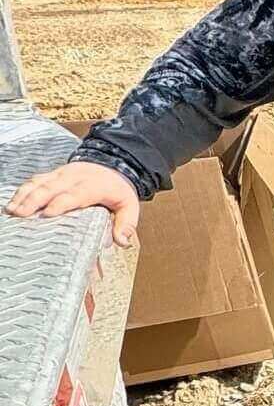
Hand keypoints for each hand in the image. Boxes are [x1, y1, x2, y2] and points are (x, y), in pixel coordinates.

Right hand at [5, 160, 139, 246]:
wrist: (114, 163)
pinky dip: (23, 190)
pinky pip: (36, 180)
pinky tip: (13, 201)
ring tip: (11, 210)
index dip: (61, 203)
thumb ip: (126, 224)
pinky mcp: (54, 174)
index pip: (76, 194)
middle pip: (51, 187)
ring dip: (24, 195)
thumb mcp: (129, 206)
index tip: (48, 214)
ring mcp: (62, 174)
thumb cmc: (118, 189)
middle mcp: (75, 177)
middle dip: (34, 200)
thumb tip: (122, 242)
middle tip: (20, 215)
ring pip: (40, 182)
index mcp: (94, 186)